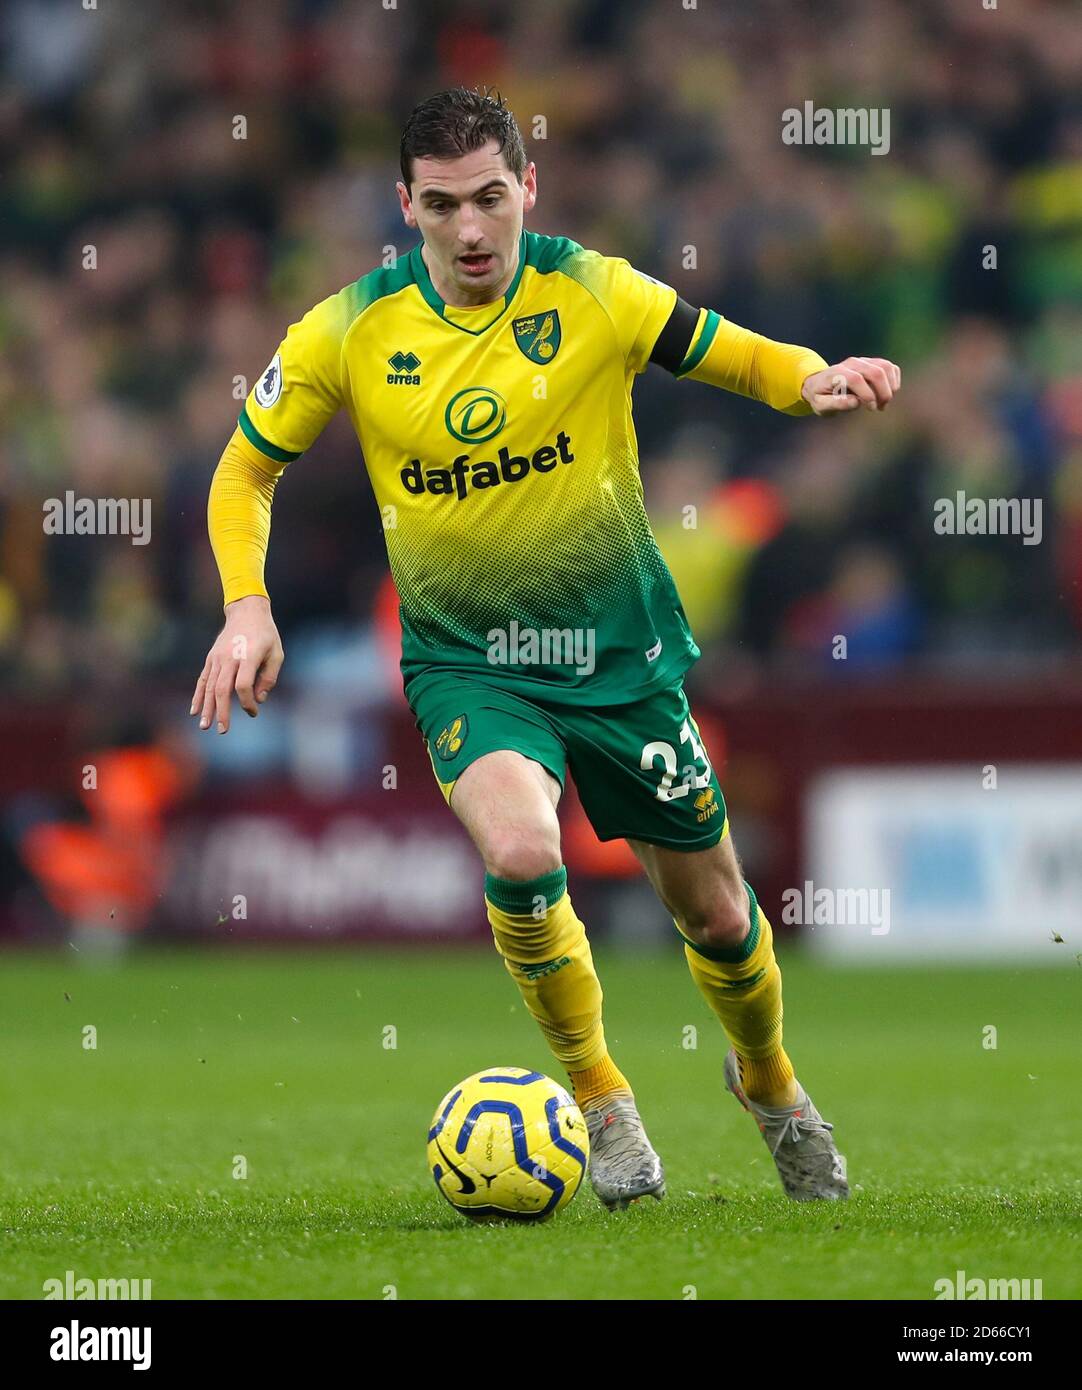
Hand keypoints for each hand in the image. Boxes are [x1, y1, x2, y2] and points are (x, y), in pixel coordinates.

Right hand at [190, 595, 283, 733]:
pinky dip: (198, 695)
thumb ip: (269, 677)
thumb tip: (260, 699)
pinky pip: (203, 679)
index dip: (247, 702)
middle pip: (222, 689)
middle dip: (222, 711)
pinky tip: (195, 710)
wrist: (247, 611)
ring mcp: (217, 658)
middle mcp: (230, 657)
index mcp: (248, 656)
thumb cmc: (266, 635)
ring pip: (209, 686)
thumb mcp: (277, 654)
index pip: (243, 685)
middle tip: (222, 730)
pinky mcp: (211, 658)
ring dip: (207, 707)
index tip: (253, 711)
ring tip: (204, 726)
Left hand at [801, 356, 900, 414]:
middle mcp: (852, 363)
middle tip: (880, 408)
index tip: (871, 408)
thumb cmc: (820, 397)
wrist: (819, 382)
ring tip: (883, 403)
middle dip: (883, 392)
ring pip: (886, 367)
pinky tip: (886, 393)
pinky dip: (893, 381)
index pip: (856, 379)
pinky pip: (890, 367)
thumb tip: (856, 402)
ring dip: (891, 387)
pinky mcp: (872, 362)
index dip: (867, 394)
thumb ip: (836, 404)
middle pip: (875, 372)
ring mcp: (863, 361)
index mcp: (837, 373)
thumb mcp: (820, 405)